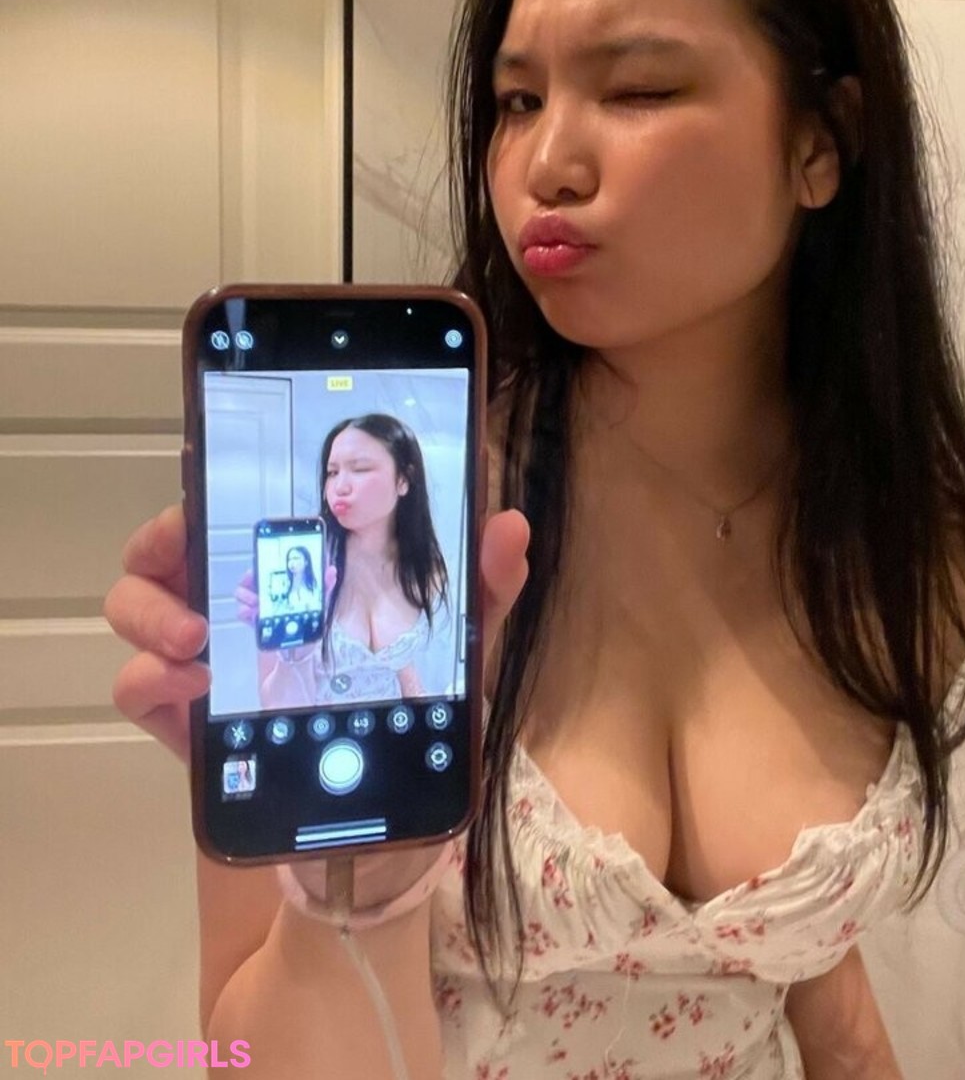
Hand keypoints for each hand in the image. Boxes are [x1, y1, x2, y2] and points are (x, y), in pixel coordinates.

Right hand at [105, 502, 529, 769]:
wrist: (380, 822)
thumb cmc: (411, 710)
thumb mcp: (457, 647)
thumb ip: (484, 586)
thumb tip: (509, 525)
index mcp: (293, 570)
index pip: (238, 506)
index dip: (209, 478)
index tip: (204, 463)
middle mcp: (236, 602)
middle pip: (167, 544)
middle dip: (163, 535)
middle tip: (189, 551)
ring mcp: (202, 658)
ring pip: (134, 603)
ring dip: (151, 609)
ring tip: (194, 635)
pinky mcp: (183, 718)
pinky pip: (136, 685)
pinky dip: (148, 678)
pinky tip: (191, 687)